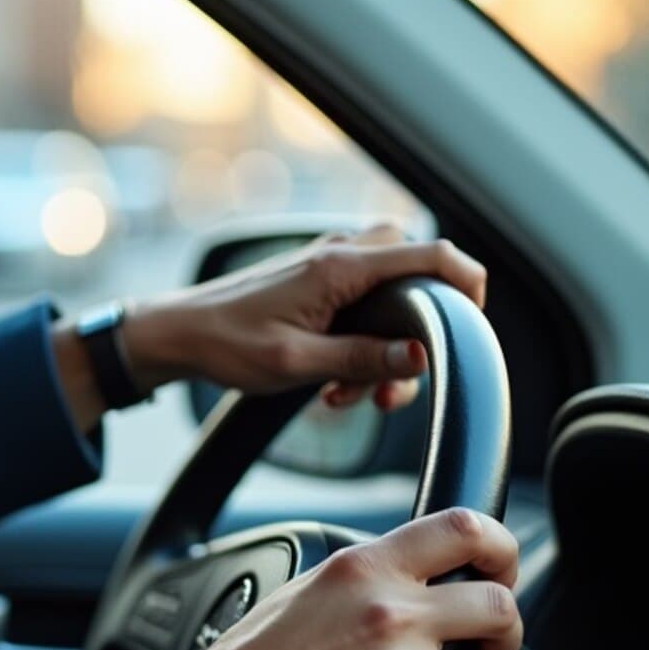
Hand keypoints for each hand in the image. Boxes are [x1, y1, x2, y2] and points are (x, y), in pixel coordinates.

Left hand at [120, 224, 487, 413]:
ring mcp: (330, 266)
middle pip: (420, 275)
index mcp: (341, 266)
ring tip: (351, 394)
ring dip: (387, 349)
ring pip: (394, 297)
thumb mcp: (296, 363)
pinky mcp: (319, 285)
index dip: (469, 286)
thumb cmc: (225, 344)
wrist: (176, 335)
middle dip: (423, 331)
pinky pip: (366, 306)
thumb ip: (362, 360)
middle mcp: (341, 256)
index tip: (472, 329)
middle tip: (398, 379)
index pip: (434, 255)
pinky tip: (335, 384)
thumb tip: (420, 358)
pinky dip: (364, 345)